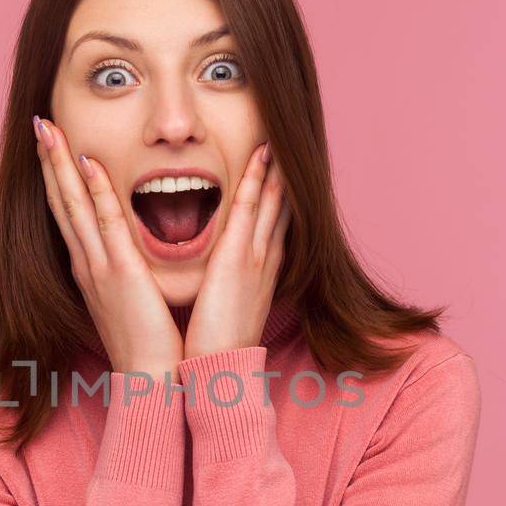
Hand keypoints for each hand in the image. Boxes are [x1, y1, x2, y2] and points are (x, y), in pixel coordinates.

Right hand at [34, 115, 183, 381]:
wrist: (151, 379)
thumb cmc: (150, 344)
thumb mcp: (133, 301)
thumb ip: (129, 275)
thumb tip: (132, 260)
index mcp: (92, 269)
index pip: (70, 214)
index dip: (58, 178)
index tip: (53, 146)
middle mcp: (87, 263)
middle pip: (62, 201)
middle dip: (49, 161)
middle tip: (40, 123)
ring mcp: (99, 267)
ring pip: (74, 204)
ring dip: (60, 164)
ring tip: (48, 129)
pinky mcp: (119, 273)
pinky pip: (105, 222)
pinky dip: (94, 191)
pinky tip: (85, 162)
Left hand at [183, 142, 289, 360]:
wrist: (220, 372)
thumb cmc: (216, 348)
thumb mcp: (226, 312)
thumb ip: (224, 290)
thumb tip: (217, 281)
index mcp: (259, 273)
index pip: (272, 224)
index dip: (278, 195)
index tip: (279, 169)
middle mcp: (264, 259)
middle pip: (280, 206)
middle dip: (284, 174)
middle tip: (289, 141)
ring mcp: (255, 256)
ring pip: (270, 200)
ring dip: (275, 167)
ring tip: (279, 134)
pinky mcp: (238, 257)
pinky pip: (249, 207)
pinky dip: (257, 178)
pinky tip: (262, 153)